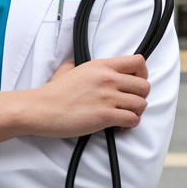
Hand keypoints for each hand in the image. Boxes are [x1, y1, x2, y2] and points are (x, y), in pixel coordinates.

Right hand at [0, 55, 149, 146]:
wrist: (41, 108)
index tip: (135, 82)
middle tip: (128, 103)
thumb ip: (82, 65)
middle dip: (140, 97)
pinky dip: (129, 125)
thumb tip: (80, 63)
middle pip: (144, 85)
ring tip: (123, 115)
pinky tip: (118, 125)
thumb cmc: (54, 92)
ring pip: (141, 104)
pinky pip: (132, 120)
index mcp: (101, 65)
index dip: (142, 73)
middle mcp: (107, 78)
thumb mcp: (70, 69)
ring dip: (136, 112)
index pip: (138, 62)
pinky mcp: (105, 116)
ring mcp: (107, 97)